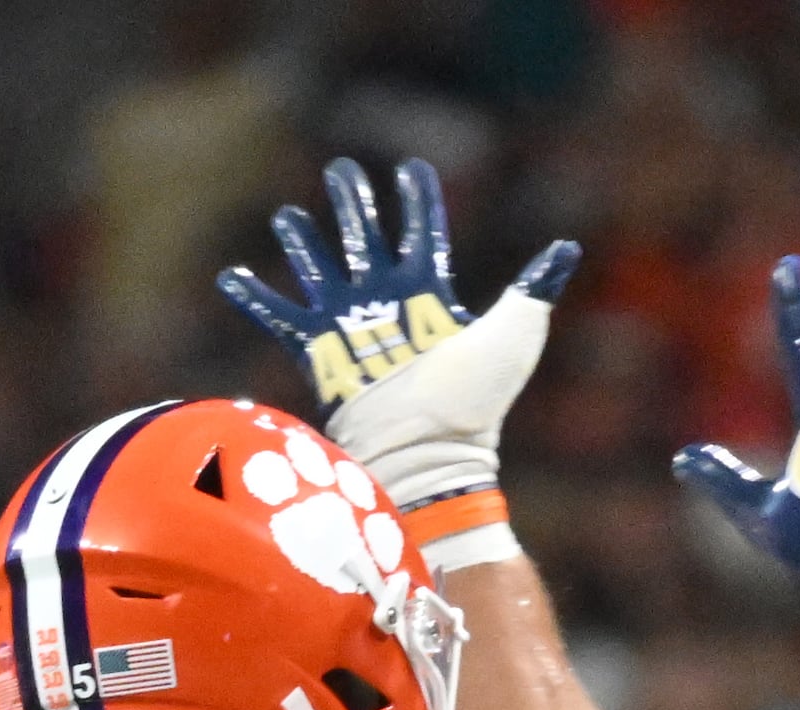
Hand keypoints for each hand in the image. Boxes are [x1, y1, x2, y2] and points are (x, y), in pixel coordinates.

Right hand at [219, 155, 577, 505]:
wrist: (431, 451)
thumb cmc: (476, 399)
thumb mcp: (515, 334)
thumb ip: (535, 286)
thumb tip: (567, 249)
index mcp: (430, 295)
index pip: (424, 234)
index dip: (419, 201)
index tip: (411, 169)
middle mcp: (388, 305)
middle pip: (366, 239)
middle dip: (354, 203)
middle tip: (340, 169)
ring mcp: (350, 328)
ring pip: (320, 268)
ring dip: (303, 241)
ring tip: (288, 215)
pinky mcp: (318, 354)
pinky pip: (279, 316)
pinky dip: (254, 297)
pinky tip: (232, 275)